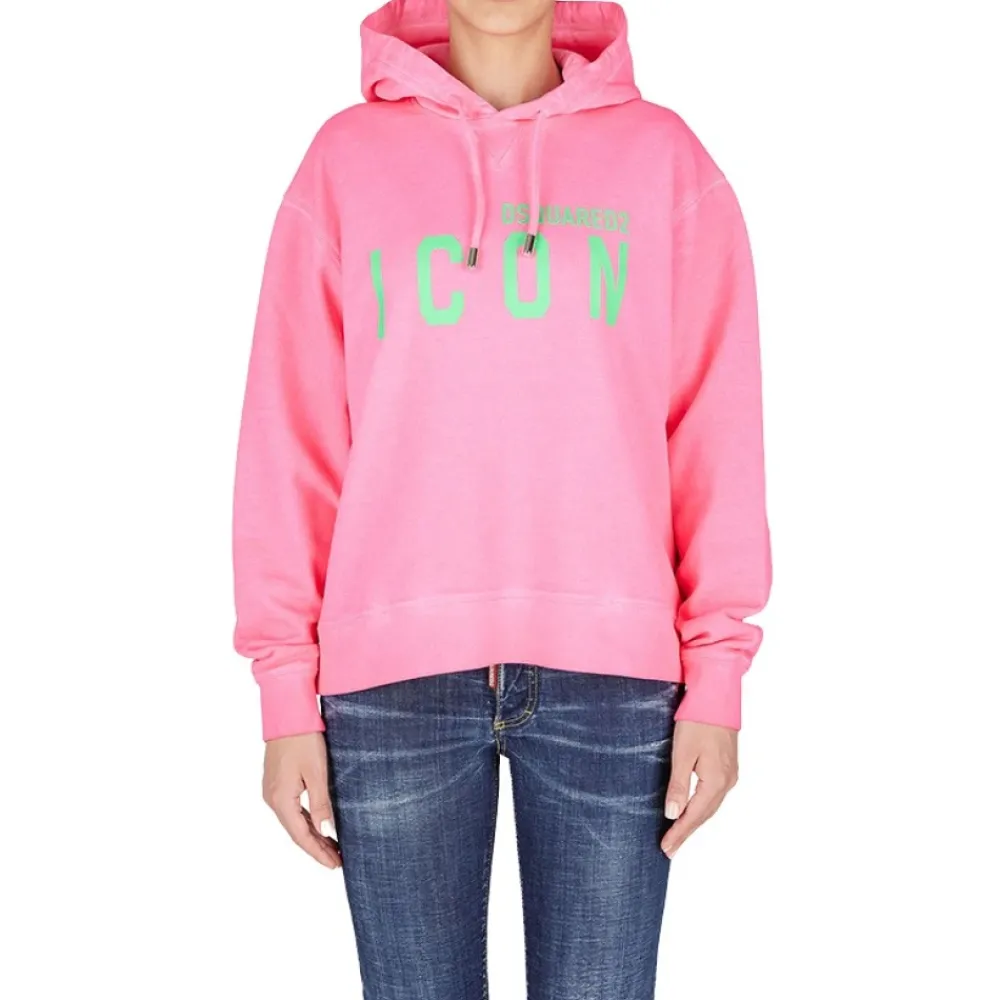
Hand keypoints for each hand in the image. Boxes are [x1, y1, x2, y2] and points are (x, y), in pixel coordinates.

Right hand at [262, 733, 341, 868]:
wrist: (287, 713)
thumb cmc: (303, 739)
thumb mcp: (317, 772)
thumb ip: (321, 804)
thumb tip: (326, 831)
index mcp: (280, 799)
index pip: (301, 836)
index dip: (318, 852)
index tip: (335, 865)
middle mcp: (272, 798)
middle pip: (296, 831)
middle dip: (317, 847)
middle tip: (338, 859)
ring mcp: (272, 790)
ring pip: (294, 821)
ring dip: (312, 834)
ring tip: (332, 846)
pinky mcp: (277, 782)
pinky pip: (291, 809)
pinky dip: (305, 820)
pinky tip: (317, 823)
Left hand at [661, 721, 737, 858]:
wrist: (717, 696)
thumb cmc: (697, 721)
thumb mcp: (682, 753)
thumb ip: (678, 785)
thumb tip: (673, 814)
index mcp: (716, 781)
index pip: (694, 816)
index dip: (679, 833)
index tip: (666, 849)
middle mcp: (727, 782)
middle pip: (705, 815)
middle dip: (686, 832)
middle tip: (669, 848)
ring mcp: (730, 774)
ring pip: (710, 806)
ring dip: (694, 821)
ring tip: (678, 834)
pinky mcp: (727, 766)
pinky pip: (714, 795)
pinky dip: (702, 807)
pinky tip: (693, 809)